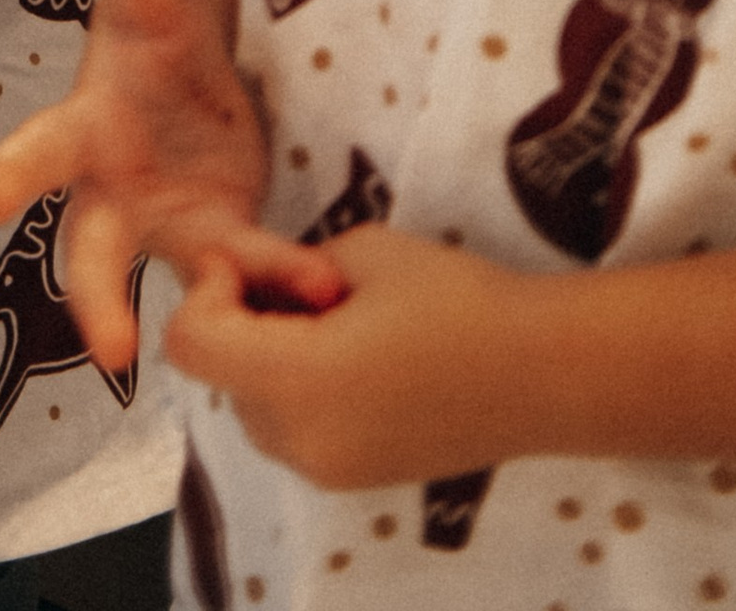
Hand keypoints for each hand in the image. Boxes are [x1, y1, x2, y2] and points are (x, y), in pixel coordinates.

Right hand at [0, 0, 333, 369]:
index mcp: (85, 131)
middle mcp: (118, 195)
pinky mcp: (229, 244)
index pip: (39, 153)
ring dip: (235, 293)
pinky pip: (251, 276)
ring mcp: (174, 228)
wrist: (199, 74)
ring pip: (192, 278)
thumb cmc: (154, 42)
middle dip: (99, 303)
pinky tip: (329, 288)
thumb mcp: (154, 4)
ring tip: (304, 287)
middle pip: (94, 257)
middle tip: (114, 353)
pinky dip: (286, 282)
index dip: (10, 175)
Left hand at [164, 224, 545, 490]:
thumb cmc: (455, 298)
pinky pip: (292, 431)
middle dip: (241, 323)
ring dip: (267, 359)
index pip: (192, 343)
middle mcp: (302, 441)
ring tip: (336, 320)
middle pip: (220, 375)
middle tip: (302, 286)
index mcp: (299, 381)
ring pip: (253, 405)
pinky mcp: (354, 481)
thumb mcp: (359, 253)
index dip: (206, 291)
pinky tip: (355, 357)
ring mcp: (328, 472)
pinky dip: (298, 391)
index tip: (249, 262)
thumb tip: (254, 287)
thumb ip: (286, 271)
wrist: (543, 372)